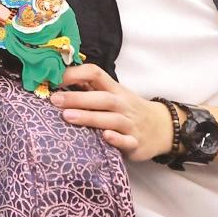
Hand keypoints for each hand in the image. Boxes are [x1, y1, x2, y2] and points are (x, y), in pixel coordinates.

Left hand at [49, 65, 173, 159]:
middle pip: (102, 98)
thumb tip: (57, 79)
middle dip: (78, 98)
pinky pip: (127, 141)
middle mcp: (122, 105)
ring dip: (89, 117)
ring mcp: (130, 124)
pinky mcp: (136, 143)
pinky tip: (105, 137)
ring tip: (67, 117)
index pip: (96, 73)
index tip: (54, 78)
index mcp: (114, 90)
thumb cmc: (127, 109)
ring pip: (112, 119)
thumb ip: (88, 88)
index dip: (76, 73)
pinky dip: (117, 139)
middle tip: (54, 100)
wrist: (163, 128)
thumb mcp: (112, 94)